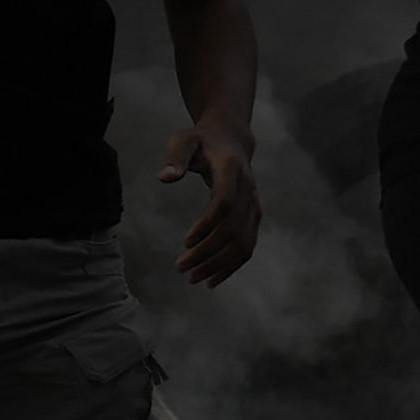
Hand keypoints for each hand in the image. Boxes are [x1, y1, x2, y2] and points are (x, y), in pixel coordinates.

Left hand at [156, 127, 260, 286]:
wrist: (231, 141)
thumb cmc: (201, 142)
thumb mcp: (184, 140)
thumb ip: (175, 157)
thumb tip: (164, 178)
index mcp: (232, 169)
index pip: (225, 202)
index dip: (208, 224)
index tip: (186, 241)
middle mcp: (248, 189)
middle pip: (233, 228)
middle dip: (208, 252)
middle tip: (181, 267)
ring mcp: (254, 205)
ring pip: (243, 243)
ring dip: (219, 265)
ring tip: (193, 278)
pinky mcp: (254, 217)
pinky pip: (247, 247)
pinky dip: (231, 266)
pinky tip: (212, 280)